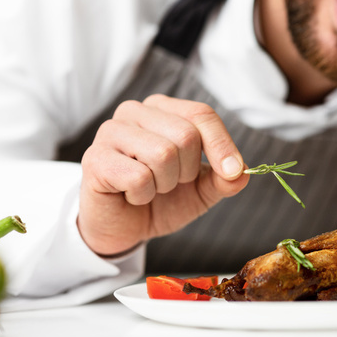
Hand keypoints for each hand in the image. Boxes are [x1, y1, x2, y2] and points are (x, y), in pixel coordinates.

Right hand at [77, 94, 248, 255]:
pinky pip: (138, 177)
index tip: (233, 171)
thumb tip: (242, 172)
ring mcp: (111, 131)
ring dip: (165, 184)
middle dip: (187, 171)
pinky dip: (143, 195)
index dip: (222, 144)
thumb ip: (225, 178)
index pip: (201, 114)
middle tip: (171, 183)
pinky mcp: (95, 158)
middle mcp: (135, 111)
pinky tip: (132, 195)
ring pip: (163, 154)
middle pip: (186, 134)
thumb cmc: (162, 199)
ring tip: (150, 188)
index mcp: (163, 109)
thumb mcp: (202, 189)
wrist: (124, 227)